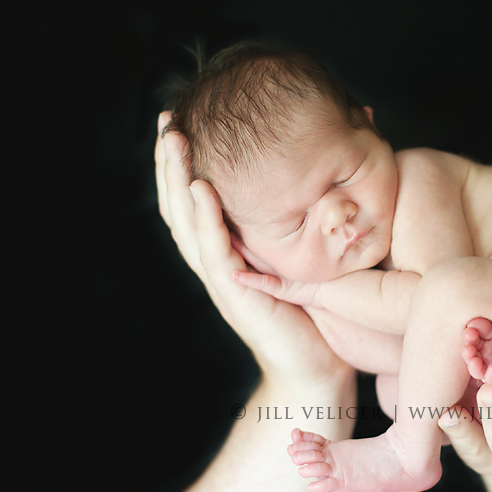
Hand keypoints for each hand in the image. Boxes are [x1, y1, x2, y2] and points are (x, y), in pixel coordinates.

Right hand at [154, 112, 351, 386]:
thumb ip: (300, 220)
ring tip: (175, 141)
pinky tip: (201, 188)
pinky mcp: (238, 294)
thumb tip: (324, 172)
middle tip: (167, 120)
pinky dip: (206, 218)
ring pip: (188, 223)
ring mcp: (223, 279)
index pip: (195, 201)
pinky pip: (214, 251)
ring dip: (178, 180)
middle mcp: (217, 262)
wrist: (319, 371)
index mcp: (228, 251)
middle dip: (171, 162)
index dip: (184, 164)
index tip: (181, 122)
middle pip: (181, 206)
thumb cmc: (317, 314)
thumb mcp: (302, 256)